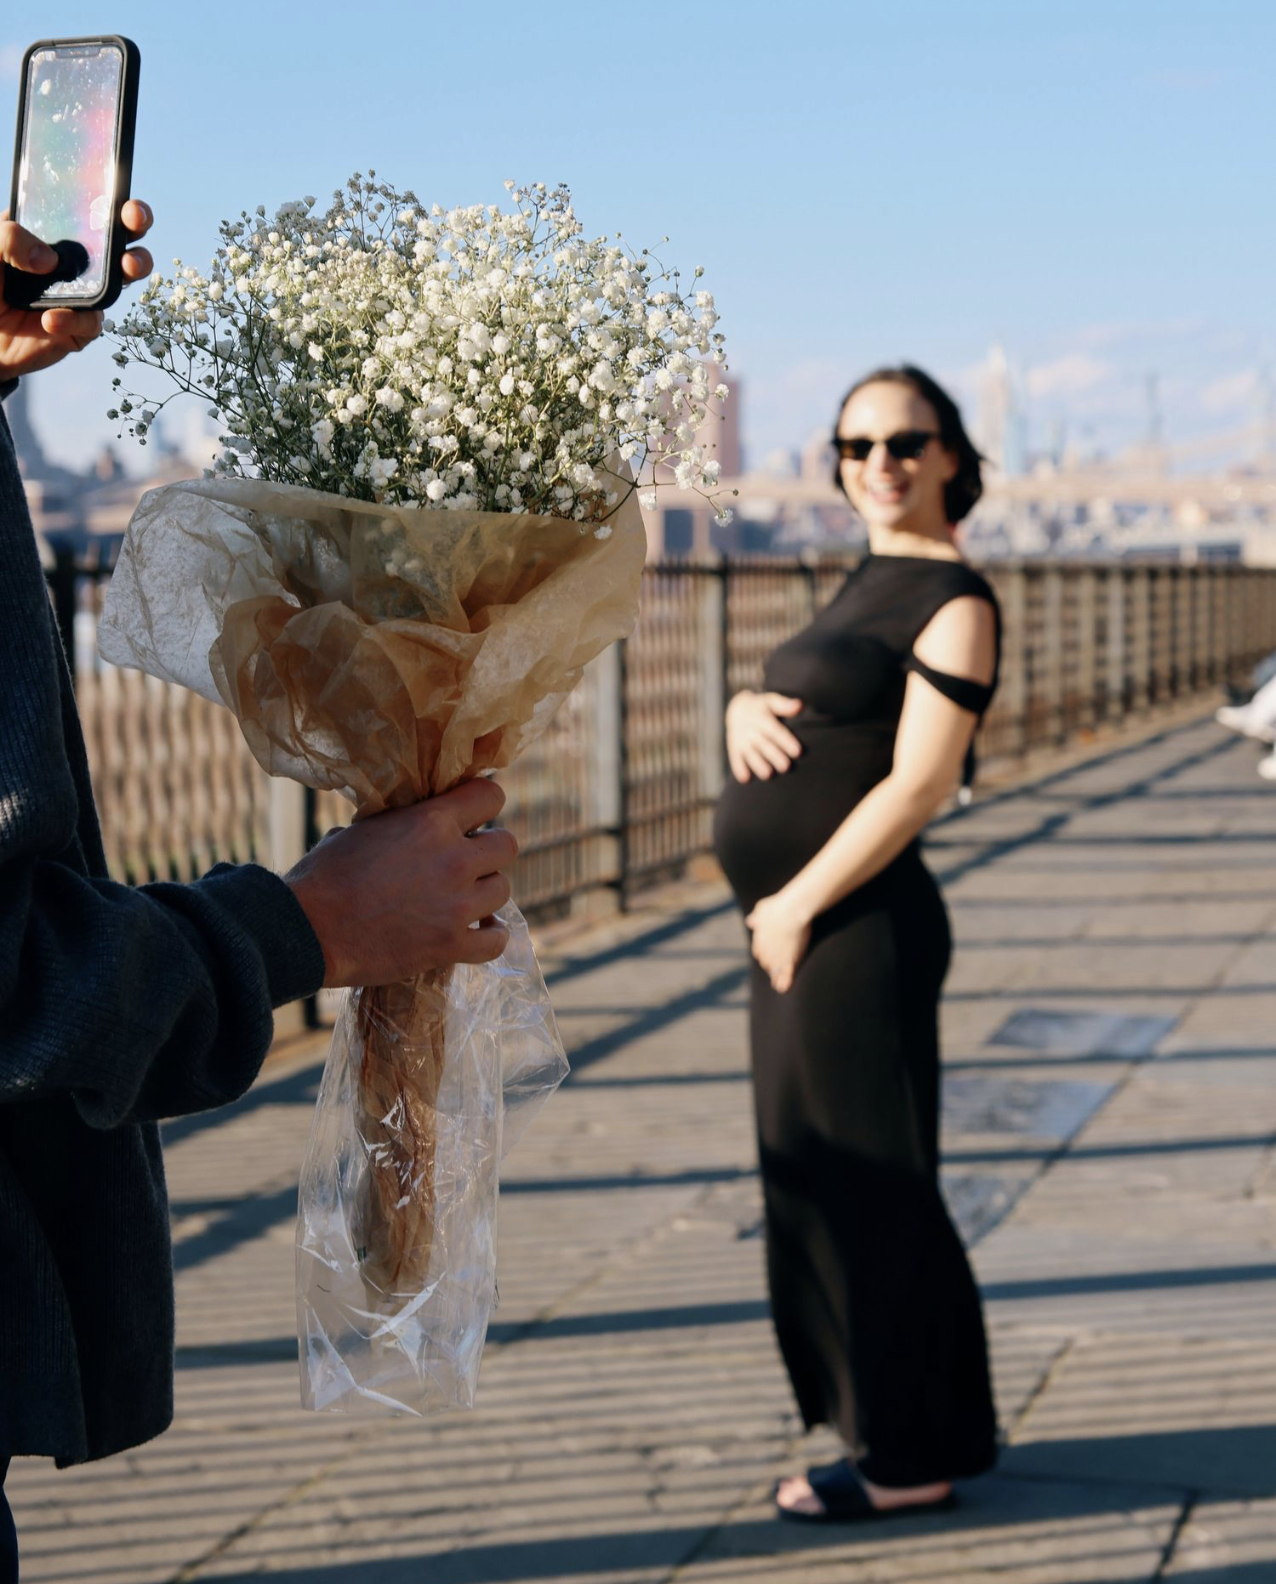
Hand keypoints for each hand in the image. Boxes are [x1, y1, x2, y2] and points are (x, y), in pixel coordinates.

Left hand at [0, 199, 154, 378]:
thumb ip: (8, 237)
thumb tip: (48, 258)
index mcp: (54, 233)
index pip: (87, 210)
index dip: (112, 200)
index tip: (122, 198)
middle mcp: (76, 261)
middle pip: (118, 238)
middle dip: (136, 226)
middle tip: (135, 223)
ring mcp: (82, 294)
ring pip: (121, 280)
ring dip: (131, 269)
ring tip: (126, 267)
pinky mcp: (80, 327)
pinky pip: (90, 323)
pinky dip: (74, 320)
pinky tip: (51, 319)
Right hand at [284, 778, 517, 987]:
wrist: (307, 931)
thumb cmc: (323, 876)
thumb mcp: (363, 829)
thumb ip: (402, 822)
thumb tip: (413, 818)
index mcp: (430, 822)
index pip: (490, 796)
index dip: (483, 804)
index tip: (472, 815)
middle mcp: (453, 860)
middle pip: (507, 845)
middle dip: (489, 851)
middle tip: (467, 861)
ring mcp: (457, 906)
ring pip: (503, 890)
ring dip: (485, 893)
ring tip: (463, 898)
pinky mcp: (451, 946)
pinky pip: (496, 940)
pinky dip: (490, 936)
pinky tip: (476, 931)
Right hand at [725, 689, 802, 782]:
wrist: (738, 708)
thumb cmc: (763, 707)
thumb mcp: (772, 701)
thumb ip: (785, 705)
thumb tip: (799, 705)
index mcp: (762, 718)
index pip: (775, 731)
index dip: (786, 741)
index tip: (797, 751)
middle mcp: (751, 730)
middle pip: (764, 744)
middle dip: (774, 756)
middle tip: (785, 767)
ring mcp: (741, 740)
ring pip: (750, 754)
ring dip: (758, 764)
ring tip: (767, 774)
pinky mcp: (734, 748)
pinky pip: (735, 759)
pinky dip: (739, 769)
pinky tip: (745, 779)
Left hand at [745, 890, 811, 993]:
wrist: (792, 909)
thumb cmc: (778, 906)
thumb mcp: (763, 908)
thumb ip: (757, 916)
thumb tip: (750, 921)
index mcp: (758, 939)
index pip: (759, 952)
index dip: (765, 954)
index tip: (771, 954)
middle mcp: (765, 951)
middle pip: (766, 962)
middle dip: (771, 964)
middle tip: (777, 968)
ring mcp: (776, 957)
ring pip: (774, 970)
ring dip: (776, 975)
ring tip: (778, 983)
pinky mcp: (789, 961)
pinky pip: (785, 975)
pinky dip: (784, 982)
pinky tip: (783, 989)